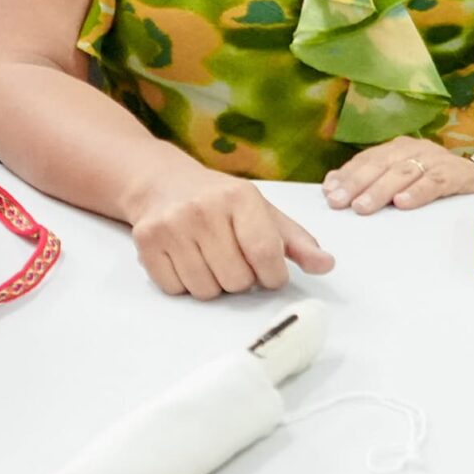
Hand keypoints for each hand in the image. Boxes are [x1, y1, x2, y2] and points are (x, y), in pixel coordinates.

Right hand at [126, 168, 335, 298]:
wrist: (162, 183)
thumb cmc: (221, 202)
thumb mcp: (263, 212)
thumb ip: (297, 242)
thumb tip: (326, 265)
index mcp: (240, 197)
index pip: (265, 254)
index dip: (272, 276)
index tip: (270, 274)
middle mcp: (203, 209)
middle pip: (236, 280)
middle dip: (242, 280)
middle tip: (234, 260)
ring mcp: (171, 225)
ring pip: (206, 290)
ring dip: (214, 284)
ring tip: (210, 259)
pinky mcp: (146, 242)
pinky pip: (176, 289)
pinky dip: (185, 284)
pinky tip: (186, 259)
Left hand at [323, 139, 473, 214]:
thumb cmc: (434, 187)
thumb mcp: (400, 184)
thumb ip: (369, 182)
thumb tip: (330, 185)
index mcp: (398, 149)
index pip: (367, 159)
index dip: (348, 175)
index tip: (329, 193)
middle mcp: (415, 149)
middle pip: (381, 164)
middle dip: (357, 183)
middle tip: (340, 202)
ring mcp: (437, 158)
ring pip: (404, 172)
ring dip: (381, 189)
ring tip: (363, 206)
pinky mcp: (458, 174)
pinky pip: (435, 182)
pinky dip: (418, 192)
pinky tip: (403, 203)